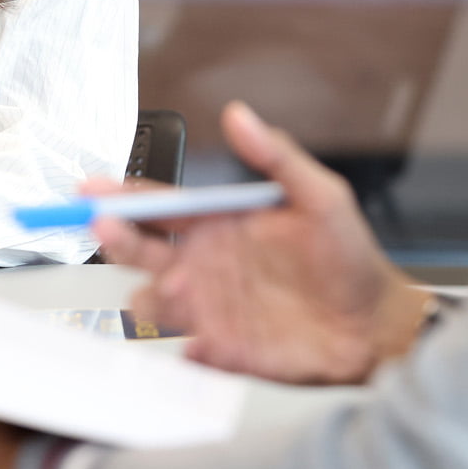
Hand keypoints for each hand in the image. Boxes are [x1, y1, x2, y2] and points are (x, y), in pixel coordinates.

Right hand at [93, 101, 430, 384]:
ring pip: (153, 304)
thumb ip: (277, 156)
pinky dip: (190, 352)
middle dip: (117, 238)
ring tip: (176, 291)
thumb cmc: (348, 257)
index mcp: (218, 223)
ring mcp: (210, 309)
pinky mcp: (224, 351)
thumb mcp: (319, 196)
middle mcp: (204, 264)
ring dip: (155, 298)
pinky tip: (202, 347)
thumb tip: (239, 114)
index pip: (159, 206)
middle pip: (141, 250)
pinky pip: (190, 355)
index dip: (123, 196)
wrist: (374, 324)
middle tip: (107, 228)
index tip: (93, 190)